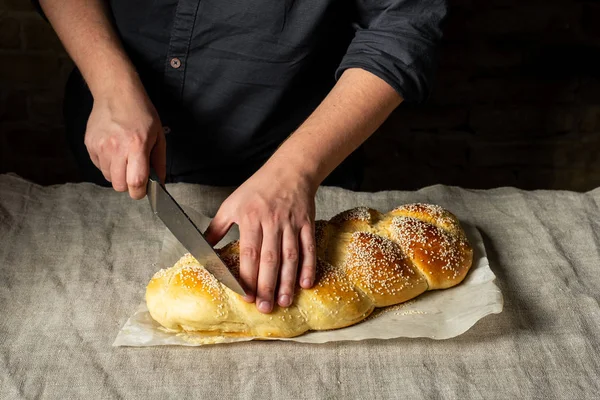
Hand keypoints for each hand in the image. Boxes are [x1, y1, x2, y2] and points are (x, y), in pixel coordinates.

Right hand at [84, 78, 165, 198]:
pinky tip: (113, 150)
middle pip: (119, 185)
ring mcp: (100, 147)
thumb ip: (159, 162)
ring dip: (117, 174)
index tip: (142, 190)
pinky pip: (99, 166)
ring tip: (123, 157)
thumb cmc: (141, 113)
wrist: (115, 93)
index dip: (139, 192)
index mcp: (136, 146)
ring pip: (108, 178)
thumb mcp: (158, 135)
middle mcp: (116, 148)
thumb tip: (159, 183)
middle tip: (134, 172)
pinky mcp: (89, 145)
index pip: (135, 182)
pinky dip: (107, 164)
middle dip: (128, 184)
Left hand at [205, 162, 317, 313]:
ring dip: (287, 282)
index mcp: (250, 217)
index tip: (245, 296)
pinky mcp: (307, 224)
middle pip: (270, 259)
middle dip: (267, 286)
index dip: (247, 276)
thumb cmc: (258, 188)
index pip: (249, 252)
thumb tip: (201, 248)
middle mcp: (272, 222)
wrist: (290, 170)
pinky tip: (306, 284)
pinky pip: (308, 248)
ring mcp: (291, 224)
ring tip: (284, 302)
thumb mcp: (232, 203)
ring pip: (290, 257)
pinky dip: (309, 266)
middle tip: (264, 308)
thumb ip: (217, 227)